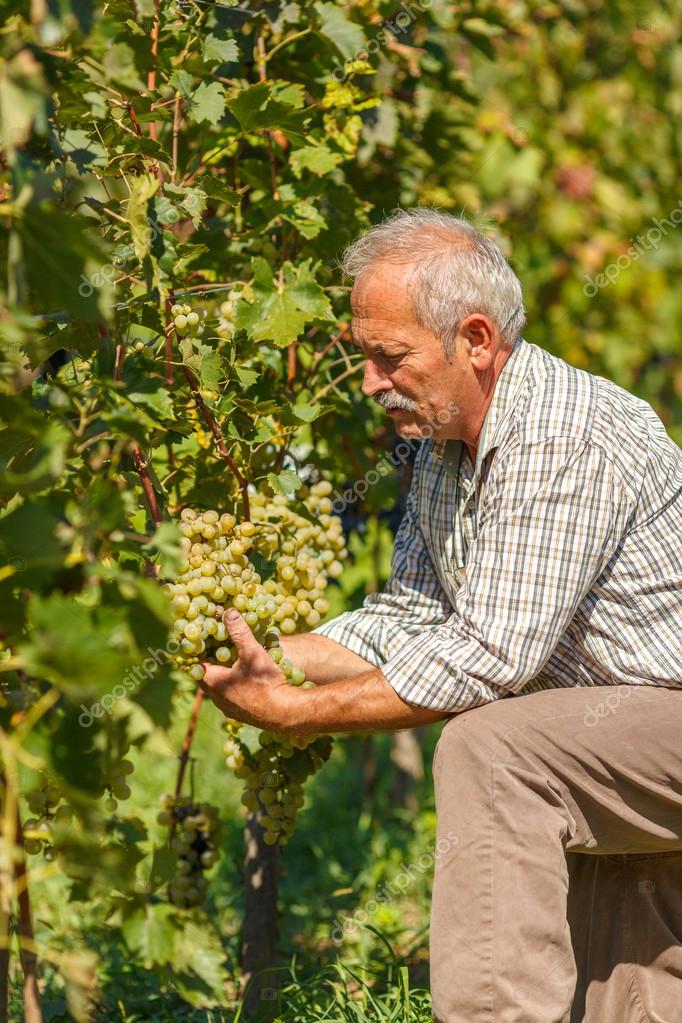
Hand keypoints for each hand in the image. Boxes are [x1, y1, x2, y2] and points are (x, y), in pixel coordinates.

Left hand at [198, 610, 291, 729]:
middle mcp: (217, 698)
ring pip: (219, 689)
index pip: (197, 664)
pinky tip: (246, 679)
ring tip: (232, 661)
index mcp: (214, 682)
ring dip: (223, 676)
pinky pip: (230, 697)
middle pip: (207, 677)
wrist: (285, 712)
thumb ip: (239, 632)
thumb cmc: (265, 681)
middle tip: (218, 647)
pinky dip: (233, 686)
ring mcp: (228, 709)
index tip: (203, 641)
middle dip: (212, 662)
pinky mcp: (240, 715)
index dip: (198, 652)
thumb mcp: (252, 652)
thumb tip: (229, 612)